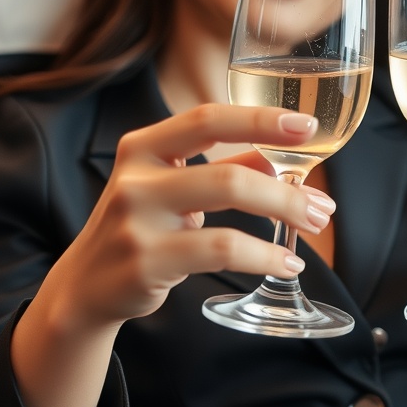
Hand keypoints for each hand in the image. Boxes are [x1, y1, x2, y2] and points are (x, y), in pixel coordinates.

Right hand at [45, 104, 335, 329]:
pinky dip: (263, 257)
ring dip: (281, 216)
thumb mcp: (172, 189)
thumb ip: (223, 168)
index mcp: (142, 147)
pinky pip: (219, 252)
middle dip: (286, 191)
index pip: (207, 119)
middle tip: (322, 207)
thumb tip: (283, 157)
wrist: (84, 287)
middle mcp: (135, 178)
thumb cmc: (139, 229)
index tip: (307, 126)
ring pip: (225, 209)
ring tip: (312, 228)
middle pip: (227, 173)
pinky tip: (286, 263)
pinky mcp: (145, 263)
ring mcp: (136, 221)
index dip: (260, 119)